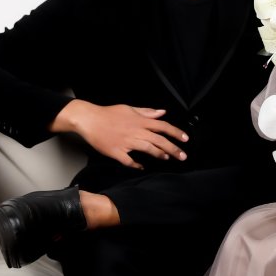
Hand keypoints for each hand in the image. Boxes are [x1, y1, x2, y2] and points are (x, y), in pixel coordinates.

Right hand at [53, 100, 187, 167]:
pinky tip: (141, 166)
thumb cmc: (108, 113)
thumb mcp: (129, 108)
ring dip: (159, 154)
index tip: (186, 139)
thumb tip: (162, 112)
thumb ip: (147, 112)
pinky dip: (136, 165)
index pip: (163, 126)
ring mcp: (126, 142)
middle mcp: (136, 131)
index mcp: (139, 121)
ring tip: (167, 158)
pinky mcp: (116, 152)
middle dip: (173, 148)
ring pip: (148, 149)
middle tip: (183, 156)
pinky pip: (129, 161)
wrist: (89, 119)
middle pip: (159, 140)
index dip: (176, 133)